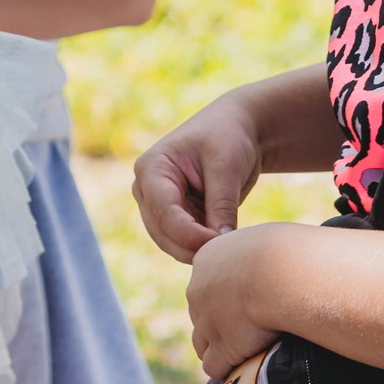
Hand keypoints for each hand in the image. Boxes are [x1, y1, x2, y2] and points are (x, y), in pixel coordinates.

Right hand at [133, 99, 264, 262]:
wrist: (236, 129)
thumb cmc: (228, 137)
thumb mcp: (227, 167)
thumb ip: (221, 206)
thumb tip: (220, 246)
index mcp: (152, 168)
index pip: (164, 212)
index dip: (190, 234)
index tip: (220, 243)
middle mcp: (147, 190)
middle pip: (163, 234)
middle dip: (193, 247)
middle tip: (227, 254)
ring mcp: (158, 206)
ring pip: (171, 244)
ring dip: (197, 250)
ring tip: (228, 249)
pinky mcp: (174, 217)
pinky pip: (184, 242)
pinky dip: (202, 247)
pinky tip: (225, 246)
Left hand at [187, 224, 292, 381]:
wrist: (278, 270)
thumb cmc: (281, 249)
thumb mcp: (260, 240)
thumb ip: (254, 254)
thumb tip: (270, 262)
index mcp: (207, 259)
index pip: (206, 283)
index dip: (224, 295)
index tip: (245, 298)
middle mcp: (198, 290)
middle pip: (202, 313)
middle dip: (220, 321)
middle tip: (248, 324)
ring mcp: (206, 320)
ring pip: (203, 342)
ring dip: (220, 347)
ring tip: (244, 348)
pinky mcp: (221, 346)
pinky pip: (214, 366)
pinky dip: (228, 368)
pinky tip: (244, 364)